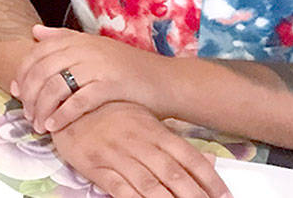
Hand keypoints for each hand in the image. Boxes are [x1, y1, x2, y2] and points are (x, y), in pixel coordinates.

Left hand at [13, 26, 168, 132]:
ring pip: (56, 85)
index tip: (16, 90)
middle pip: (42, 70)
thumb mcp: (95, 47)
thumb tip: (35, 32)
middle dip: (29, 94)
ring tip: (38, 125)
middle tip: (26, 113)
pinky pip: (78, 101)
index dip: (23, 72)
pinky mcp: (111, 85)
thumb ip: (65, 38)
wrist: (166, 81)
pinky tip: (55, 126)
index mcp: (78, 39)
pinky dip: (62, 115)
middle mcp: (86, 49)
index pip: (38, 52)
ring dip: (42, 108)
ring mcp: (98, 66)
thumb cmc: (128, 68)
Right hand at [51, 102, 229, 197]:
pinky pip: (118, 187)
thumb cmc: (111, 114)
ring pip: (148, 183)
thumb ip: (174, 143)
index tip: (225, 196)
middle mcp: (138, 142)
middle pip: (172, 173)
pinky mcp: (96, 166)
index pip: (188, 156)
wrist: (68, 103)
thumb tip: (211, 162)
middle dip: (194, 195)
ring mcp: (116, 154)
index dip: (209, 178)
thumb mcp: (145, 121)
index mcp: (154, 130)